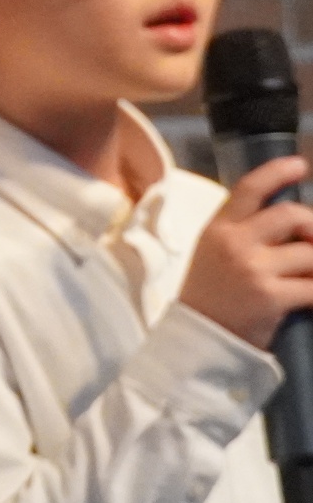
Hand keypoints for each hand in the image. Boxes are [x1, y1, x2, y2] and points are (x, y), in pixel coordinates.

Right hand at [179, 156, 312, 347]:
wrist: (200, 337)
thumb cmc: (212, 292)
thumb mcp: (216, 251)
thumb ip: (246, 231)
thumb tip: (296, 221)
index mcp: (219, 228)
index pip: (249, 189)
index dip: (276, 172)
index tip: (300, 165)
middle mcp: (234, 243)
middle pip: (291, 215)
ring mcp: (253, 269)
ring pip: (310, 254)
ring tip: (310, 275)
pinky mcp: (271, 297)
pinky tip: (312, 296)